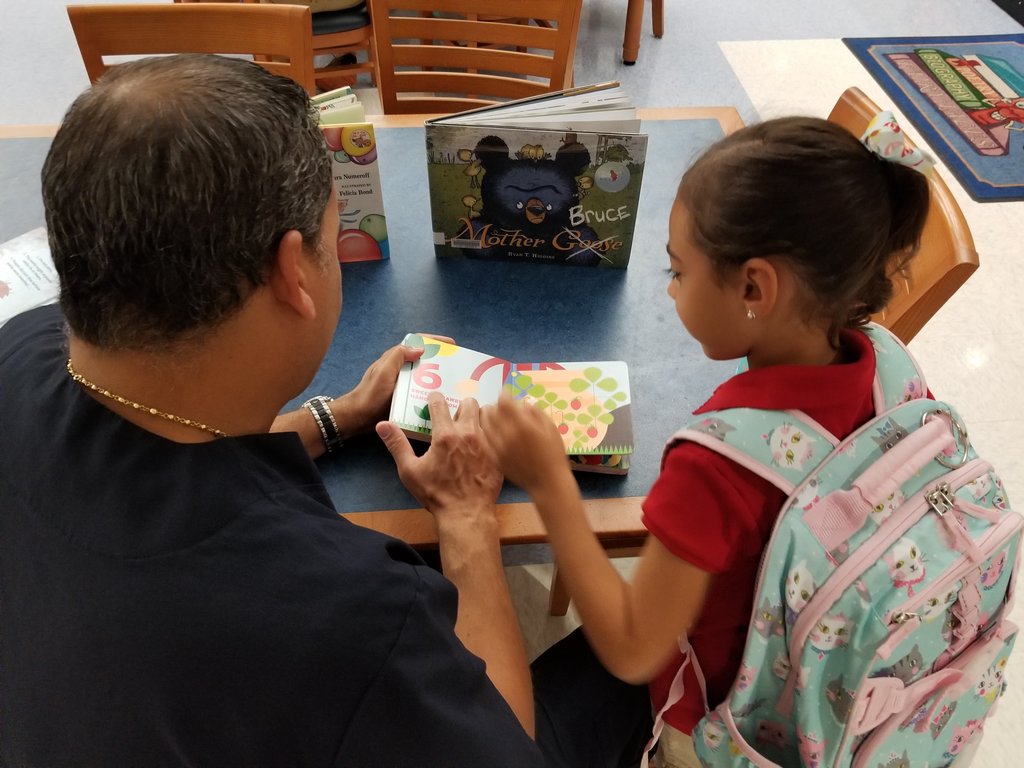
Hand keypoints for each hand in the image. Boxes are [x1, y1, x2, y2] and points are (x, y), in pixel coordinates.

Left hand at [330, 334, 452, 439]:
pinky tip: (443, 400)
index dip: (435, 341)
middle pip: (424, 359)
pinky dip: (433, 392)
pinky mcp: (404, 398)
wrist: (358, 418)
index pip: (417, 342)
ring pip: (425, 376)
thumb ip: (398, 356)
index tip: (452, 344)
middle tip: (457, 365)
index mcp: (395, 359)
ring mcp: (402, 383)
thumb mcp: (383, 371)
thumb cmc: (370, 394)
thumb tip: (420, 348)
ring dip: (439, 378)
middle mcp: (400, 369)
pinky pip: (422, 391)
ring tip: (455, 383)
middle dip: (441, 359)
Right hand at [376, 392, 502, 521]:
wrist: (466, 514)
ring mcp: (487, 443)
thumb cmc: (436, 494)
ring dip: (478, 419)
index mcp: (445, 435)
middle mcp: (468, 433)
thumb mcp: (410, 471)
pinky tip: (483, 447)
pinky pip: (498, 434)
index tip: (433, 400)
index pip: (439, 403)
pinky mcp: (499, 453)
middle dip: (460, 407)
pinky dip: (491, 435)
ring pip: (487, 415)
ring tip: (471, 431)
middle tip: (455, 420)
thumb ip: (396, 445)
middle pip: (469, 403)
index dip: (435, 399)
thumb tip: (382, 425)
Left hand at [480, 392, 569, 495]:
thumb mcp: (550, 427)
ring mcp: (498, 447)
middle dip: (497, 405)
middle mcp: (507, 434)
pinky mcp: (494, 458)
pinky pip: (484, 439)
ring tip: (497, 418)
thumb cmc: (554, 454)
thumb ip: (535, 411)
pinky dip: (486, 432)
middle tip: (503, 407)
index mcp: (523, 425)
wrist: (548, 483)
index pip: (504, 400)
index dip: (505, 393)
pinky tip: (494, 432)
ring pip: (484, 424)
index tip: (508, 393)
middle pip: (491, 410)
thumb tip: (521, 402)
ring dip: (489, 417)